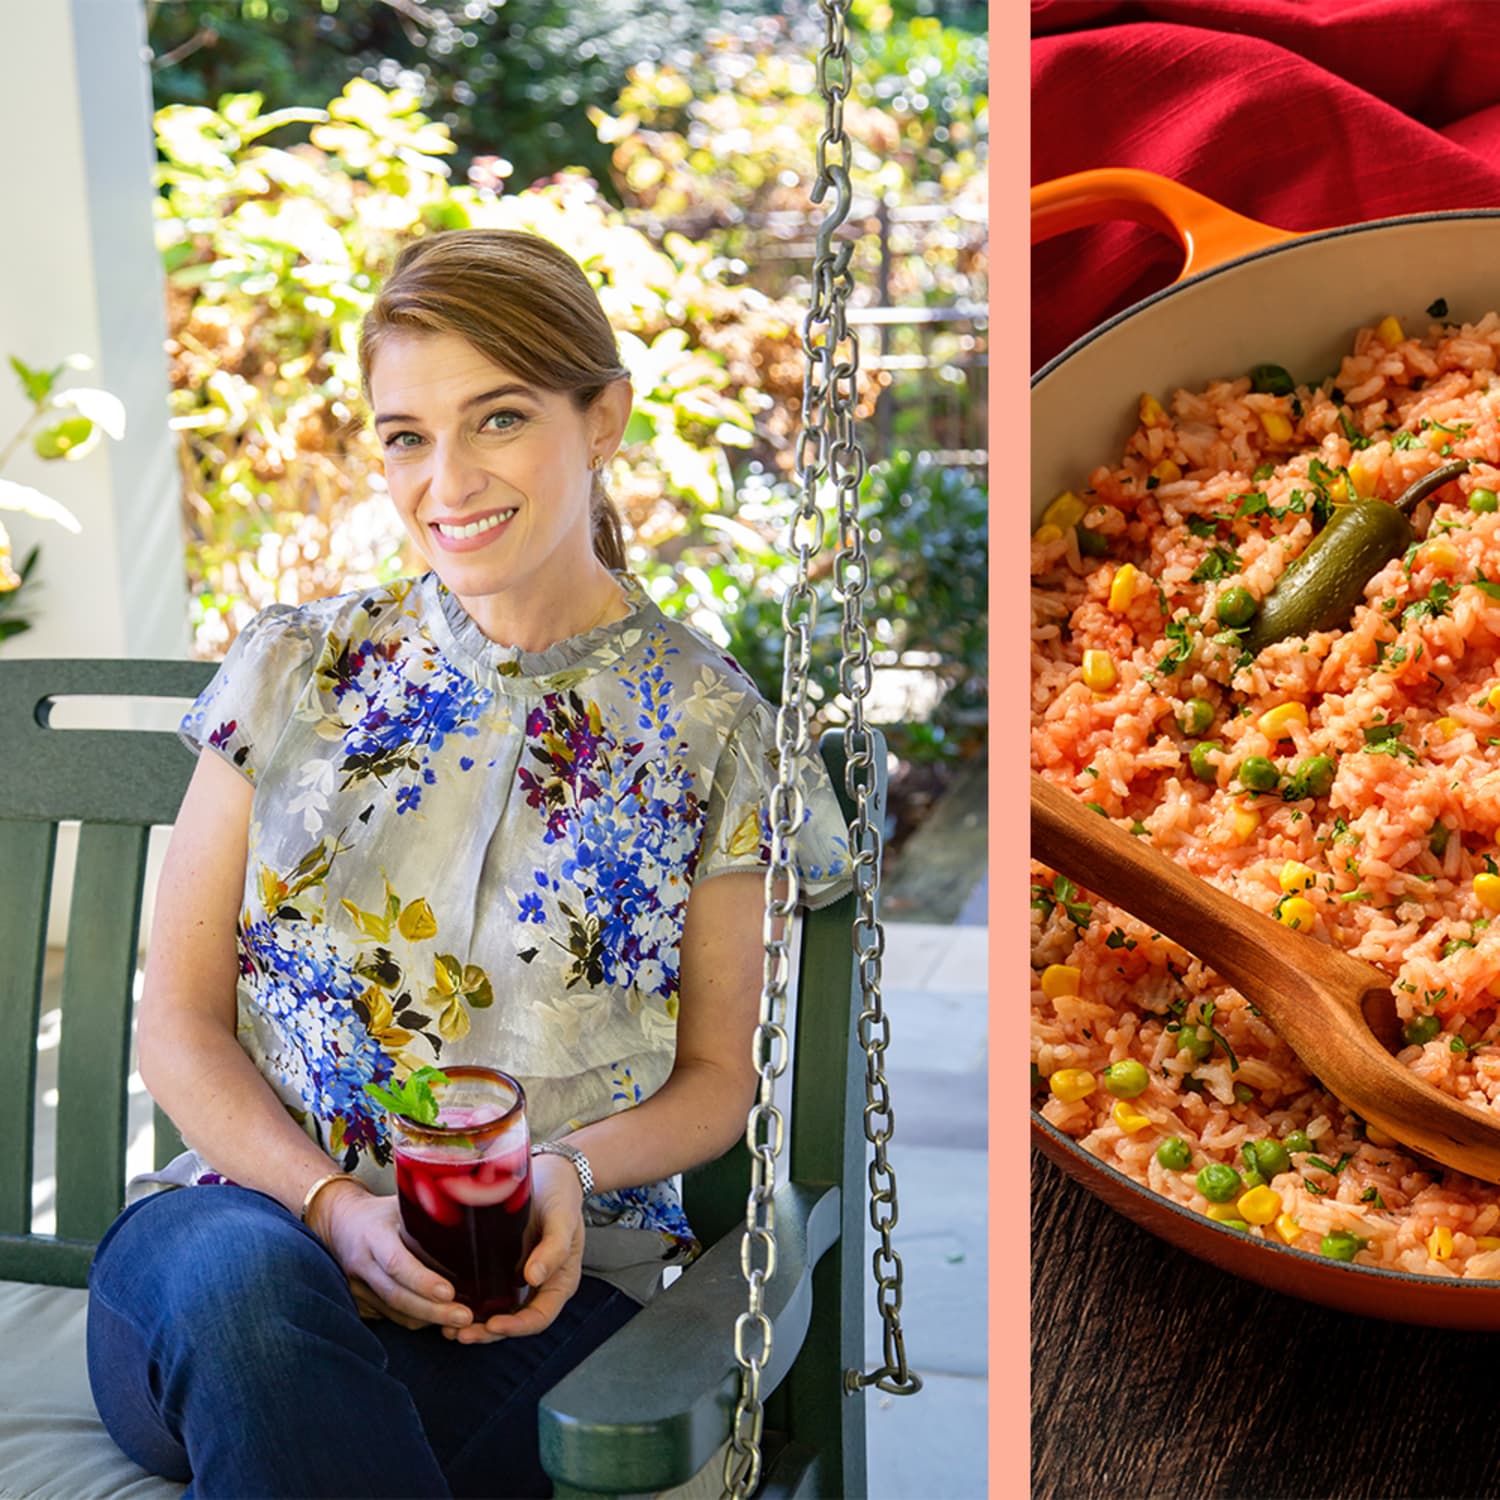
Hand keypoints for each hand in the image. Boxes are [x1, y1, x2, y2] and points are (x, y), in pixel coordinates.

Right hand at [312, 1180, 474, 1333]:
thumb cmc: (382, 1212)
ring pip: (394, 1312)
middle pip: (397, 1296)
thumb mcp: (402, 1203)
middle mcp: (362, 1264)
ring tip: (461, 1323)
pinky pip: (390, 1317)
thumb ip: (429, 1211)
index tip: (450, 1292)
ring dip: (427, 1320)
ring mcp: (357, 1287)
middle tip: (465, 1317)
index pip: (396, 1263)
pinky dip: (416, 1320)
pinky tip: (440, 1320)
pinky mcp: (359, 1302)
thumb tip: (475, 1214)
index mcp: (374, 1235)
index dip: (422, 1280)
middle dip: (432, 1310)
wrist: (340, 1223)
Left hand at [445, 1152, 585, 1343]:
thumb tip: (533, 1279)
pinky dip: (469, 1302)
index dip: (516, 1327)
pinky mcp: (501, 1264)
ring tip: (447, 1328)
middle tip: (460, 1334)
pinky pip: (486, 1291)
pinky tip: (447, 1303)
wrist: (552, 1170)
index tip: (492, 1324)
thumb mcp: (563, 1218)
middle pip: (514, 1321)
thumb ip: (554, 1248)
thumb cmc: (561, 1193)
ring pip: (498, 1312)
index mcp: (559, 1281)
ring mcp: (519, 1276)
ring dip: (475, 1324)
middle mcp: (538, 1285)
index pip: (539, 1317)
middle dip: (488, 1332)